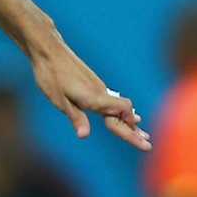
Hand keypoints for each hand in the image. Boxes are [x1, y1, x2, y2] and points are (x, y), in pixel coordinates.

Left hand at [30, 36, 149, 150]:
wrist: (49, 50)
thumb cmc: (51, 76)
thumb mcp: (59, 100)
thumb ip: (76, 117)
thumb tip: (84, 136)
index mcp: (95, 98)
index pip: (123, 116)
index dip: (132, 132)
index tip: (146, 145)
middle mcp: (102, 93)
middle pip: (126, 113)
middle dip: (134, 130)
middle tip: (147, 144)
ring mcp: (99, 87)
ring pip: (120, 106)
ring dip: (129, 121)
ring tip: (140, 133)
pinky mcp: (94, 84)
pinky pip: (112, 101)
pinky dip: (121, 111)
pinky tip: (123, 116)